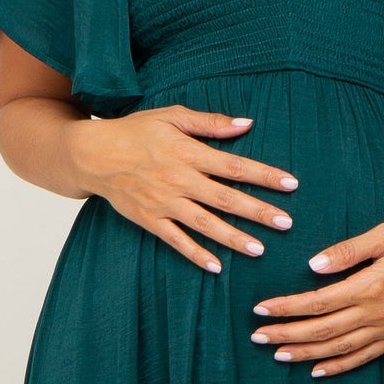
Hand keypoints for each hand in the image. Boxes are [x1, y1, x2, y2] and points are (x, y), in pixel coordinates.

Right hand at [73, 106, 298, 271]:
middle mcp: (178, 179)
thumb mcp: (171, 116)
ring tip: (260, 250)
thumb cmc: (135, 131)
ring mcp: (164, 202)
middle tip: (286, 223)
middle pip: (225, 198)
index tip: (291, 184)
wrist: (92, 155)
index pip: (235, 165)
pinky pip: (176, 241)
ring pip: (205, 224)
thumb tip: (247, 124)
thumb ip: (210, 122)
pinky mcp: (150, 220)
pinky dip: (195, 254)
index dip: (264, 175)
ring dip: (233, 238)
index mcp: (187, 152)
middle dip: (258, 211)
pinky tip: (216, 267)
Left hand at [251, 218, 383, 376]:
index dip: (287, 308)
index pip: (319, 302)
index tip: (261, 309)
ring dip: (306, 353)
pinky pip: (364, 357)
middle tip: (258, 337)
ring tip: (278, 354)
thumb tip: (315, 265)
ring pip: (339, 348)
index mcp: (372, 286)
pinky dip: (339, 366)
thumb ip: (350, 250)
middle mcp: (378, 313)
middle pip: (323, 330)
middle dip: (287, 334)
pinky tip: (317, 370)